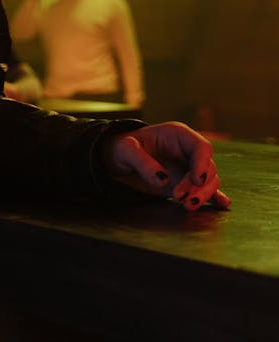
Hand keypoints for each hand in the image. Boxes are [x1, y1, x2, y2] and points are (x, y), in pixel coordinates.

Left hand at [101, 121, 230, 210]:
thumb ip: (143, 162)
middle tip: (181, 199)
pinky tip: (222, 204)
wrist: (119, 161)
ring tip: (187, 206)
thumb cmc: (123, 148)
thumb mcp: (127, 150)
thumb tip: (163, 180)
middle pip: (209, 167)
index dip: (202, 163)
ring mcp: (189, 168)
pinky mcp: (187, 184)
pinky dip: (214, 197)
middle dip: (199, 185)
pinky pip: (206, 189)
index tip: (196, 179)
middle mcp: (187, 151)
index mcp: (177, 135)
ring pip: (209, 181)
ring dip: (203, 195)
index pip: (201, 147)